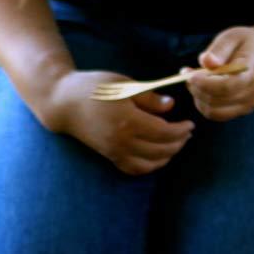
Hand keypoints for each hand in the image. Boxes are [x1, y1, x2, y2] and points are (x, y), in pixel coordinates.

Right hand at [46, 72, 194, 175]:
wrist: (63, 103)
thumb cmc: (93, 87)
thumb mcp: (123, 84)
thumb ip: (148, 98)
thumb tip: (171, 106)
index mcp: (128, 120)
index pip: (164, 132)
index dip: (181, 130)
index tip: (190, 124)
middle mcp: (122, 140)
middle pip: (161, 149)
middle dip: (178, 143)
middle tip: (186, 133)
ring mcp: (114, 151)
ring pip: (150, 163)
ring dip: (167, 156)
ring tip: (176, 144)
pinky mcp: (109, 155)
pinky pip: (134, 169)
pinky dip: (149, 166)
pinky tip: (158, 157)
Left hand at [185, 26, 253, 121]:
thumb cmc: (247, 43)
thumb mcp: (233, 36)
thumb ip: (219, 49)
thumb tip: (206, 62)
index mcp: (252, 73)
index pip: (227, 86)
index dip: (205, 84)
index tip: (190, 76)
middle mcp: (253, 93)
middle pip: (217, 100)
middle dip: (197, 89)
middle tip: (187, 74)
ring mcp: (249, 105)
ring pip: (213, 111)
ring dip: (198, 97)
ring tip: (194, 81)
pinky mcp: (242, 111)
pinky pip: (216, 114)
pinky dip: (204, 103)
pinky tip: (201, 89)